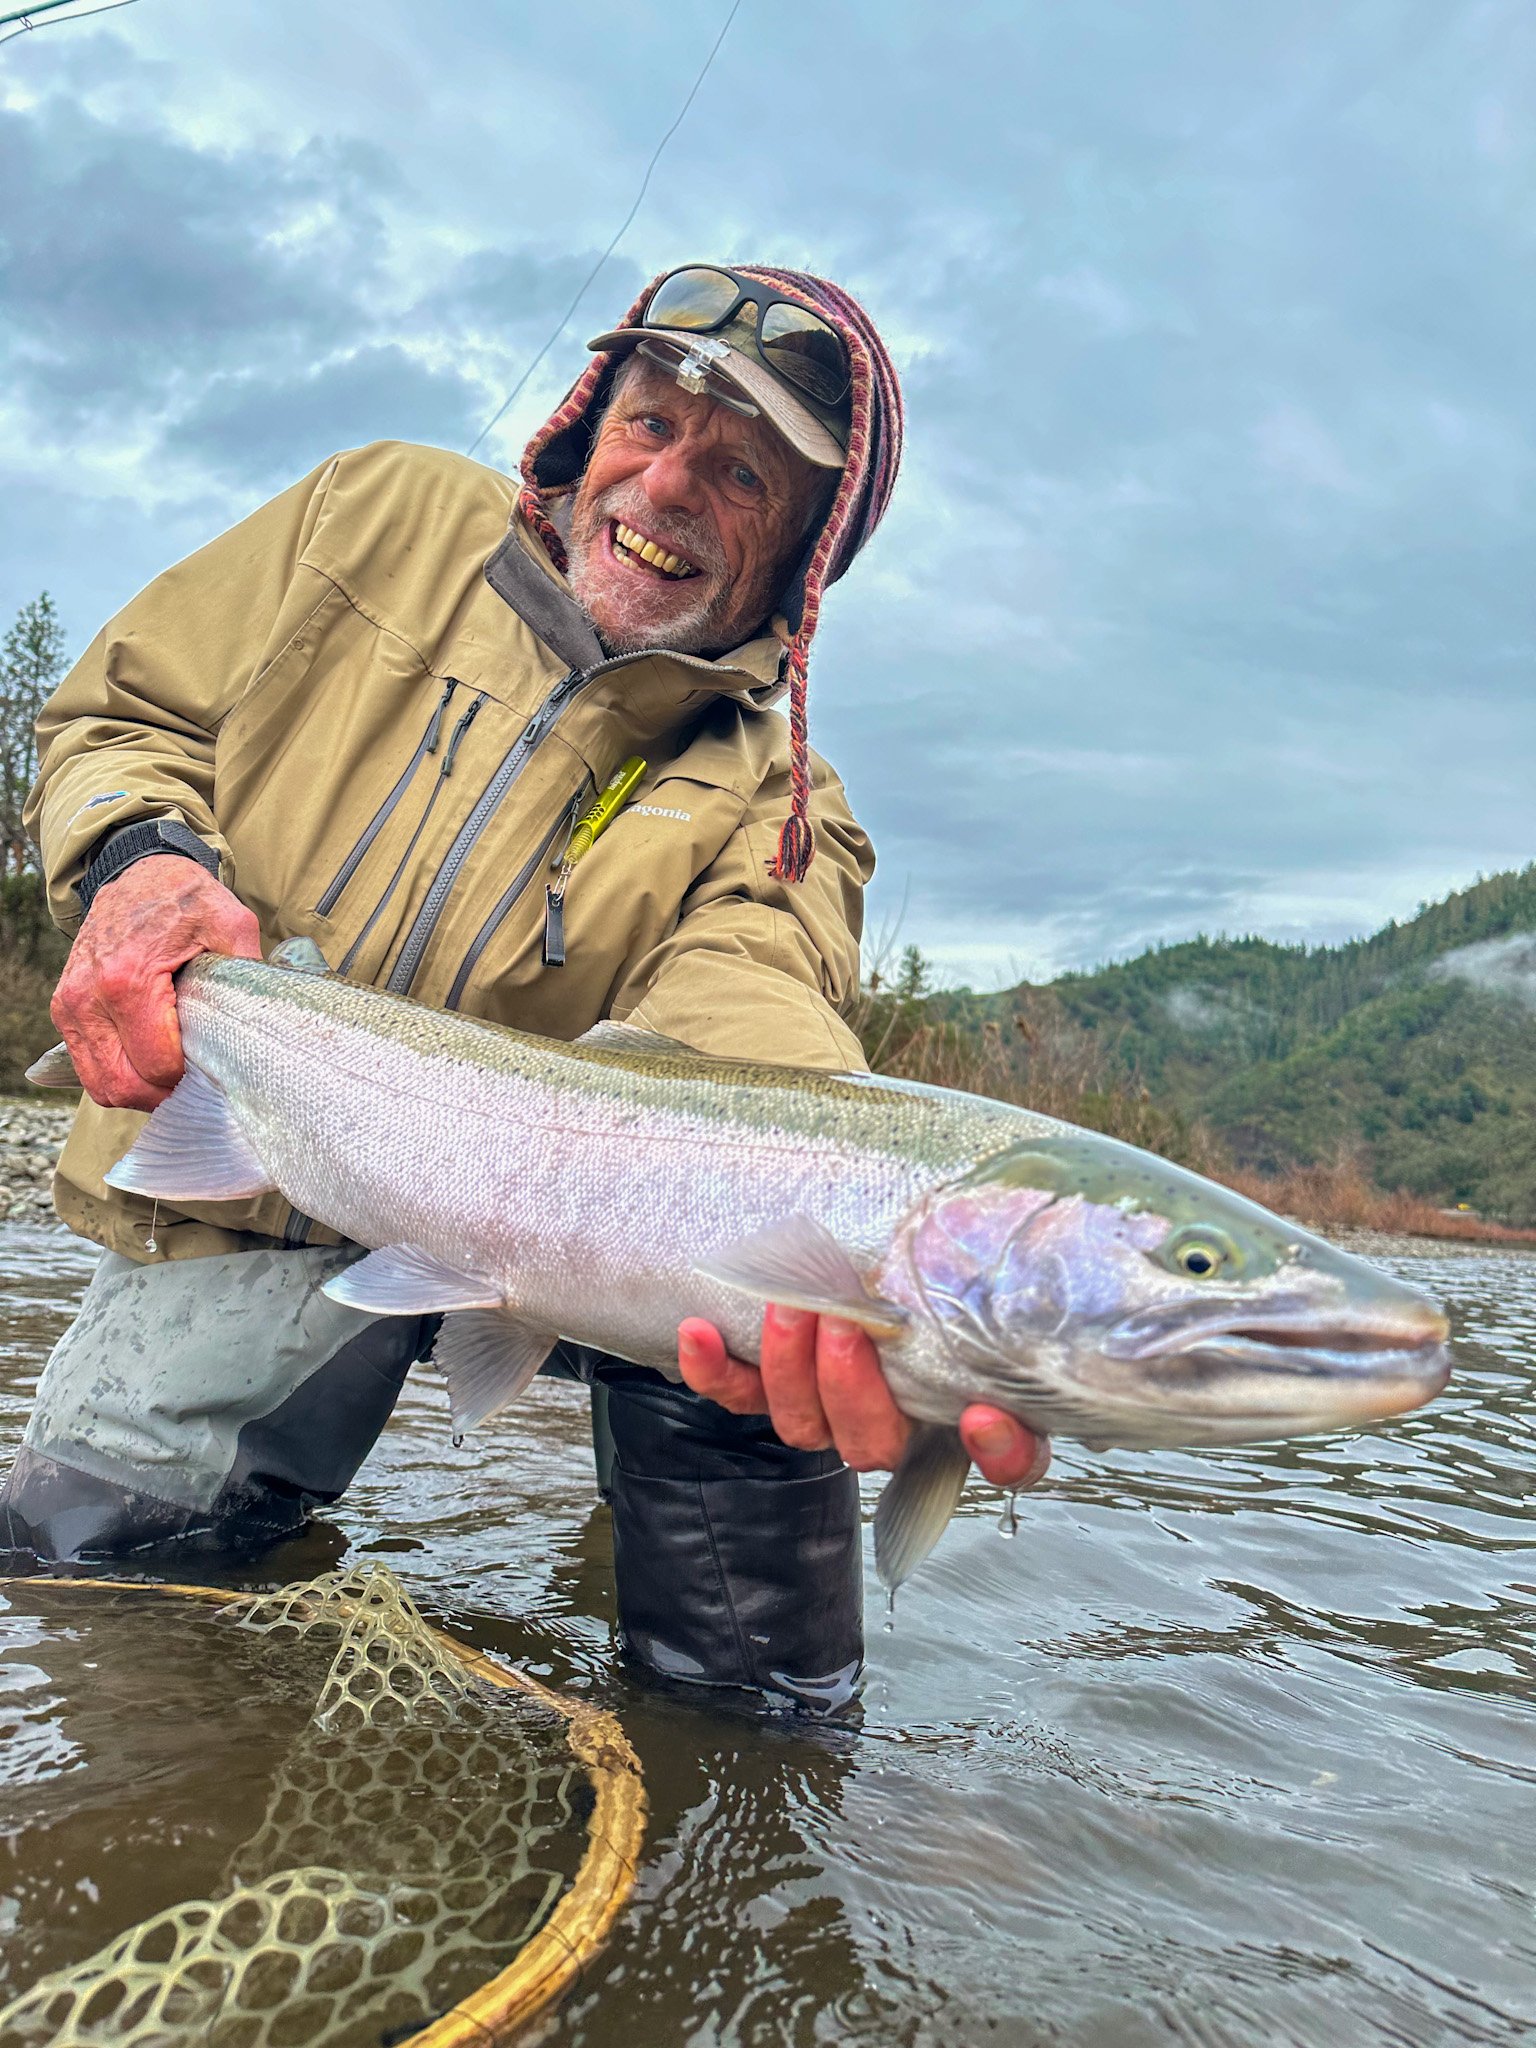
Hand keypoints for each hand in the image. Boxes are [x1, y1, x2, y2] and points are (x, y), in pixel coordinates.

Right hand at [51, 854, 260, 1109]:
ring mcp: (70, 1006)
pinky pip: (87, 1068)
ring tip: (175, 1073)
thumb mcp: (231, 923)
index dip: (190, 1077)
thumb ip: (247, 971)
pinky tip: (149, 1061)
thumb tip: (264, 1019)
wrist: (138, 875)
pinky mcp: (64, 1010)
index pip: (157, 1067)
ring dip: (139, 1091)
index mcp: (128, 981)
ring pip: (101, 1085)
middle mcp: (88, 998)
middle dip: (164, 1095)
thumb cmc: (185, 900)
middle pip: (124, 1086)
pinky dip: (118, 1076)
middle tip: (197, 1081)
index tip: (213, 1064)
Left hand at [677, 1307, 1050, 1487]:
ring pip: (797, 1419)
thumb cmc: (933, 1302)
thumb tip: (988, 1415)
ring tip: (791, 1307)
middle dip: (851, 1382)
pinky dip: (712, 1368)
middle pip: (866, 1439)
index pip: (997, 1463)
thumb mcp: (989, 1322)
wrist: (874, 1276)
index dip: (994, 1451)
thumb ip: (1012, 1355)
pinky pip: (735, 1393)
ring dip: (789, 1365)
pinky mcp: (767, 1389)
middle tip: (849, 1319)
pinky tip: (697, 1331)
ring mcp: (820, 1413)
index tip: (982, 1417)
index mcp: (954, 1423)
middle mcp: (883, 1430)